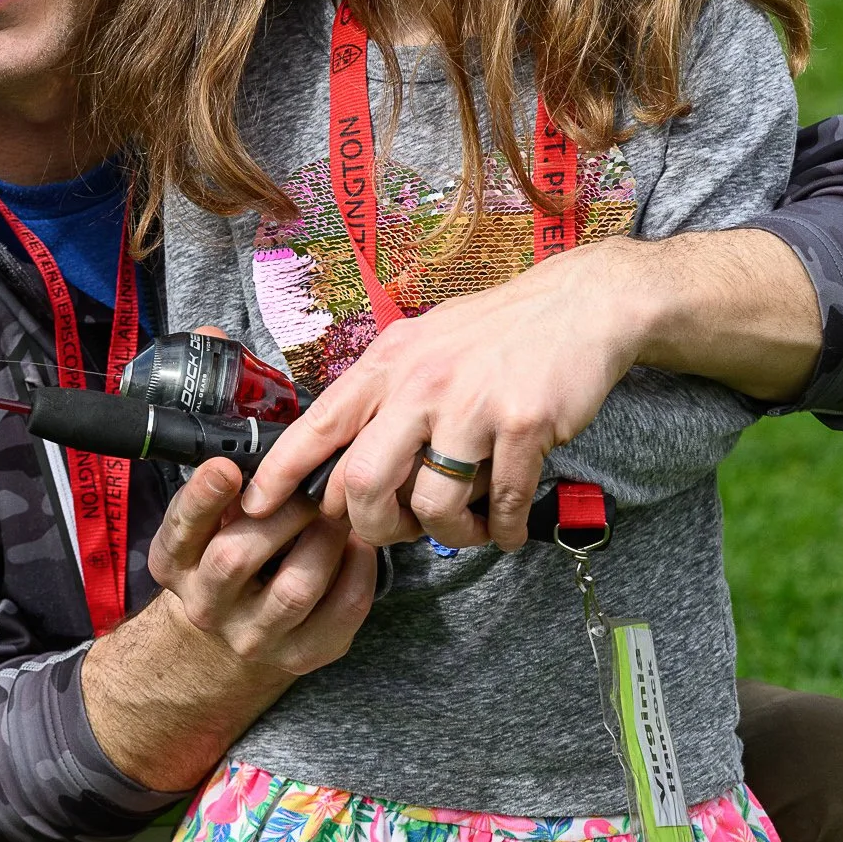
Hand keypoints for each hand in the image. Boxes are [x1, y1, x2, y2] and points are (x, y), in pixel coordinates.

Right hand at [81, 460, 376, 791]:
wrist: (238, 626)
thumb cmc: (232, 552)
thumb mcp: (212, 521)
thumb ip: (227, 492)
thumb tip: (266, 457)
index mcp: (176, 564)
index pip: (182, 530)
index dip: (203, 497)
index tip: (226, 468)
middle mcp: (207, 606)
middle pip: (236, 558)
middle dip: (283, 514)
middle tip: (315, 487)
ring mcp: (252, 638)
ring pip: (295, 588)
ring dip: (326, 541)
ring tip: (341, 514)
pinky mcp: (299, 655)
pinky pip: (342, 609)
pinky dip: (359, 570)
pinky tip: (358, 546)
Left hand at [242, 228, 821, 550]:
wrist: (583, 305)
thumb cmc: (498, 333)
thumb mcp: (423, 344)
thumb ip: (384, 395)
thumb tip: (341, 459)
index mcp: (387, 364)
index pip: (316, 426)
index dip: (281, 475)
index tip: (260, 510)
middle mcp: (420, 383)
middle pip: (363, 484)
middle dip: (373, 529)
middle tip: (397, 536)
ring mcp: (472, 404)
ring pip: (434, 505)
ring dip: (450, 536)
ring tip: (469, 531)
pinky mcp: (524, 424)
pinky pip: (502, 502)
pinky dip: (502, 530)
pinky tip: (507, 529)